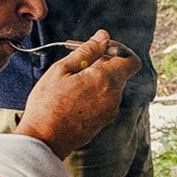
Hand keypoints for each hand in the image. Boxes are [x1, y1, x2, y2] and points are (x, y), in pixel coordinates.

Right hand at [16, 31, 139, 156]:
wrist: (44, 140)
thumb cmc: (48, 104)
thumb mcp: (62, 70)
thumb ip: (87, 51)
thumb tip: (103, 36)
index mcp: (106, 80)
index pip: (131, 60)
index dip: (118, 50)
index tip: (99, 49)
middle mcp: (114, 97)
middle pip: (120, 72)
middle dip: (103, 63)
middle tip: (76, 63)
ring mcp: (110, 111)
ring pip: (111, 87)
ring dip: (96, 79)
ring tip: (70, 82)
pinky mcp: (104, 121)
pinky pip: (105, 100)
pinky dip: (94, 93)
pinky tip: (73, 97)